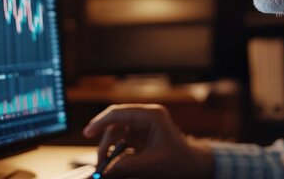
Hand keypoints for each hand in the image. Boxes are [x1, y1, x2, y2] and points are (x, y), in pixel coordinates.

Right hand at [83, 104, 213, 177]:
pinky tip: (112, 164)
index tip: (87, 133)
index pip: (119, 113)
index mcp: (151, 116)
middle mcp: (146, 118)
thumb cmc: (180, 163)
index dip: (100, 122)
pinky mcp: (142, 138)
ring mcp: (144, 127)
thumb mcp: (151, 166)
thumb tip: (104, 171)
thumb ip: (125, 166)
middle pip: (115, 123)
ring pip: (116, 133)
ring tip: (105, 166)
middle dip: (104, 141)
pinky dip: (115, 152)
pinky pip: (122, 142)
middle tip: (99, 161)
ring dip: (109, 148)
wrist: (196, 167)